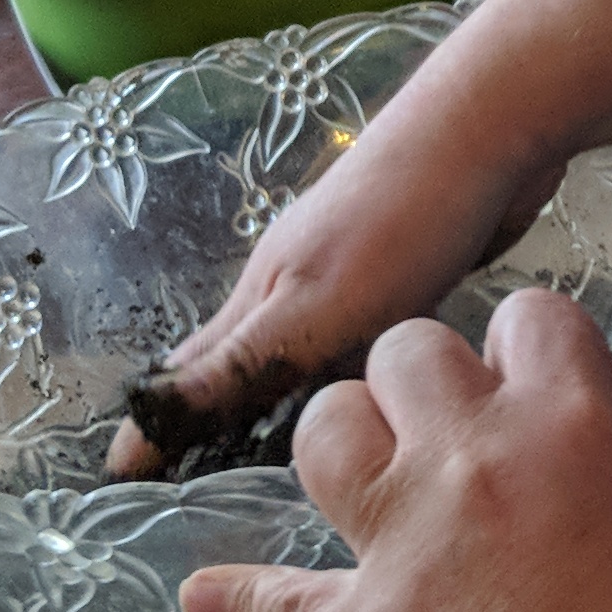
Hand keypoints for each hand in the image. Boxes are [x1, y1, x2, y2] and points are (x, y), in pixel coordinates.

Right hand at [109, 44, 564, 469]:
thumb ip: (245, 362)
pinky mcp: (405, 272)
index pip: (192, 372)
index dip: (156, 425)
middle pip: (238, 360)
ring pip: (299, 351)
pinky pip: (355, 339)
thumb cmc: (400, 220)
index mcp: (263, 294)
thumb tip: (151, 415)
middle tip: (189, 482)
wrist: (490, 129)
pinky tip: (363, 398)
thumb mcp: (314, 304)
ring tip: (270, 459)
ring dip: (279, 398)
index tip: (120, 479)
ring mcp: (348, 272)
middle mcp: (294, 283)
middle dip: (208, 416)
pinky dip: (341, 375)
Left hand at [178, 286, 611, 611]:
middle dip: (429, 385)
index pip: (527, 317)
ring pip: (325, 430)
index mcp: (574, 419)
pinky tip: (201, 594)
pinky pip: (277, 602)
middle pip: (407, 352)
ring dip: (349, 444)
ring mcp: (408, 544)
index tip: (531, 386)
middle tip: (456, 437)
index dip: (526, 351)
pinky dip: (238, 599)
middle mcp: (476, 460)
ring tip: (374, 478)